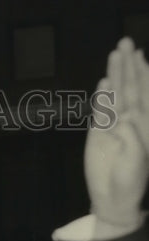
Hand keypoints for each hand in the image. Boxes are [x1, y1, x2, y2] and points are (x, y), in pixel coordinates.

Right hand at [85, 38, 148, 229]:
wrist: (113, 197)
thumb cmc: (132, 180)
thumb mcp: (137, 159)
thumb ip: (132, 137)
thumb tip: (123, 117)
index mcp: (145, 123)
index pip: (144, 92)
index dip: (142, 73)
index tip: (139, 54)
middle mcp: (131, 120)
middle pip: (129, 87)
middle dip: (128, 65)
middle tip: (125, 42)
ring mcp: (113, 126)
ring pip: (114, 95)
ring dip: (114, 75)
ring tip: (114, 54)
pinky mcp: (97, 134)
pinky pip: (99, 112)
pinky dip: (101, 98)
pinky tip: (103, 84)